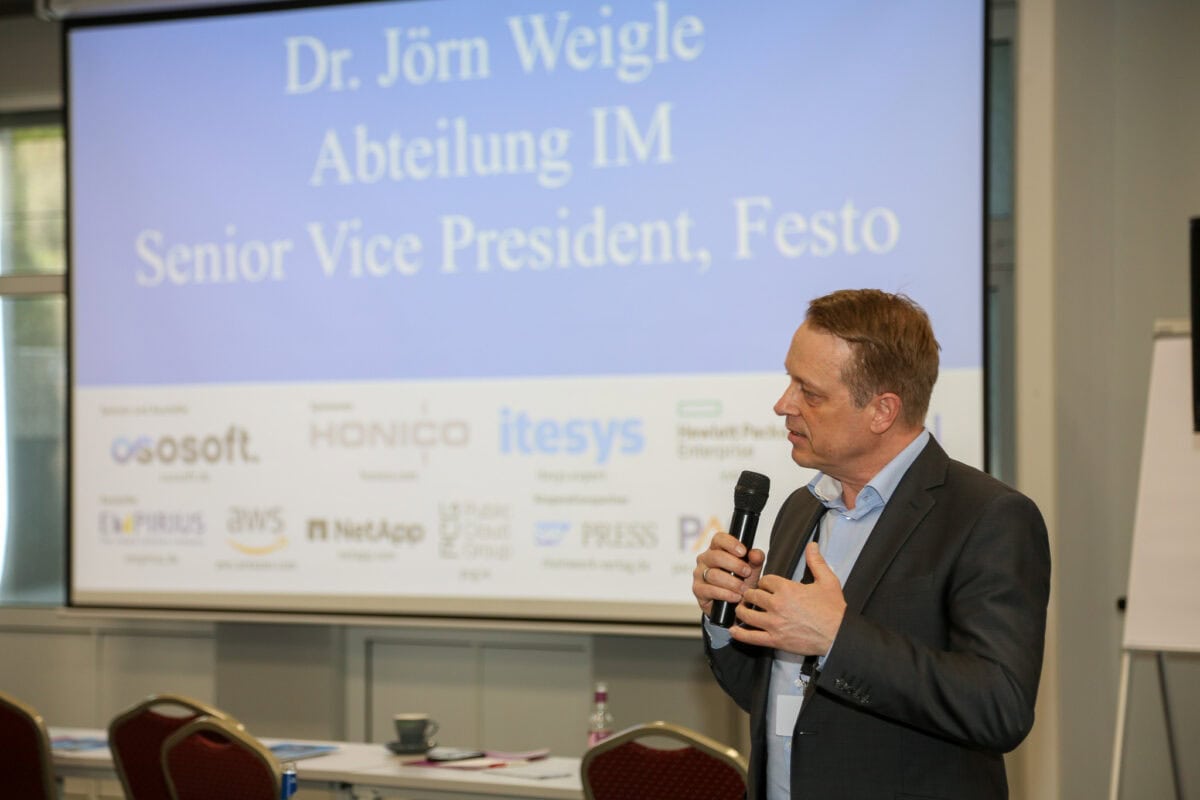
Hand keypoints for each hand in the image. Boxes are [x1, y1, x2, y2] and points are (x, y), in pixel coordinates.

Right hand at [692, 531, 765, 615]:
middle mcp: (705, 559)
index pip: (718, 539)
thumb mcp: (752, 570)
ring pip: (713, 574)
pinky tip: (736, 597)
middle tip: (747, 573)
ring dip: (732, 583)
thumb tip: (755, 554)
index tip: (743, 552)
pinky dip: (725, 594)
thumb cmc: (741, 583)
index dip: (730, 543)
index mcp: (716, 549)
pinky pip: (710, 590)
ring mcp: (699, 574)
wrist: (733, 605)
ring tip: (744, 589)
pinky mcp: (697, 589)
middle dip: (734, 565)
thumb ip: (755, 560)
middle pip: (716, 556)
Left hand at [730, 542, 846, 655]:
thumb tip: (812, 546)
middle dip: (750, 595)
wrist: (839, 635)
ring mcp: (774, 624)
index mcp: (787, 589)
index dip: (764, 583)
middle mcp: (777, 605)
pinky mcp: (775, 640)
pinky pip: (751, 637)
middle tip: (750, 597)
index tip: (765, 587)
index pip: (764, 581)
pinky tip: (734, 630)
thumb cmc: (834, 610)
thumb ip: (816, 561)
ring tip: (742, 610)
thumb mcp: (827, 581)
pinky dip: (739, 634)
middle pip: (752, 596)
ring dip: (741, 611)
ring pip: (747, 615)